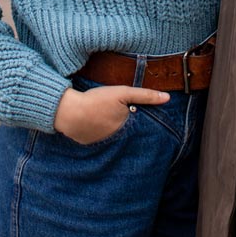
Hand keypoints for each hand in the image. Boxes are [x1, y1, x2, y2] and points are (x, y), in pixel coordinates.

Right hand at [54, 84, 169, 144]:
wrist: (68, 112)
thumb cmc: (96, 100)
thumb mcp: (122, 93)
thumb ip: (145, 95)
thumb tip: (167, 98)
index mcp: (127, 128)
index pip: (141, 127)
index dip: (143, 121)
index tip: (145, 118)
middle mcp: (117, 140)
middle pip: (127, 132)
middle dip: (129, 126)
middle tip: (120, 114)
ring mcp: (102, 144)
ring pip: (114, 135)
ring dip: (113, 129)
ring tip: (108, 117)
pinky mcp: (89, 143)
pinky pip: (99, 137)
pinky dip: (100, 131)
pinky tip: (95, 121)